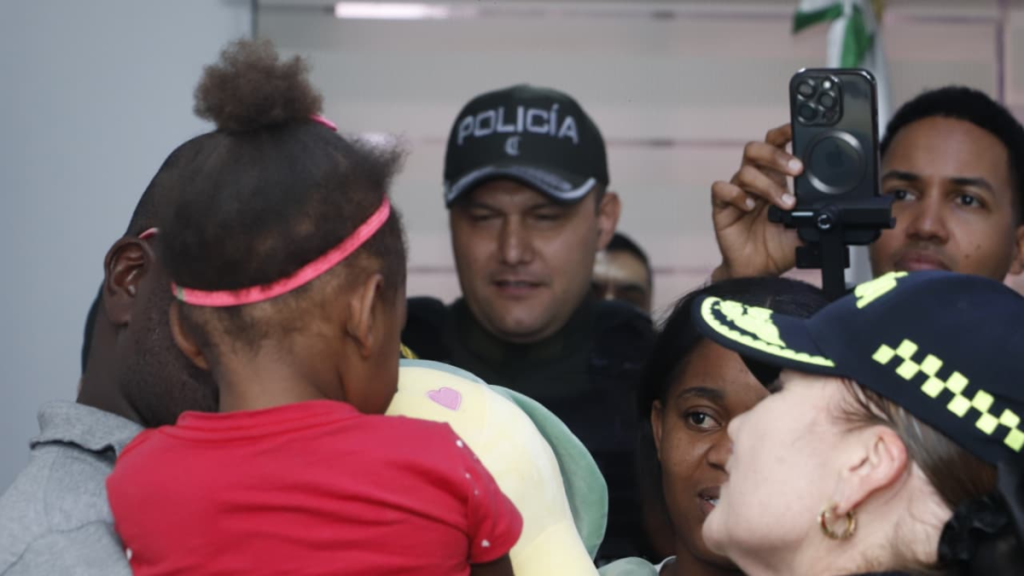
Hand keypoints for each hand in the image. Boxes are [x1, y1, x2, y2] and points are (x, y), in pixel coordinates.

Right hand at [710, 124, 803, 280]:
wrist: (761, 273)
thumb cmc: (780, 248)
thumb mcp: (807, 227)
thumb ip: (817, 212)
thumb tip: (838, 206)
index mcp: (775, 179)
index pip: (776, 145)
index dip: (783, 132)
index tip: (797, 129)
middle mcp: (755, 182)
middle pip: (757, 149)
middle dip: (777, 155)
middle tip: (797, 170)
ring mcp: (737, 193)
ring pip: (745, 171)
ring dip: (767, 185)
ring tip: (784, 205)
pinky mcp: (721, 208)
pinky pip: (721, 189)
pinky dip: (735, 195)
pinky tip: (748, 207)